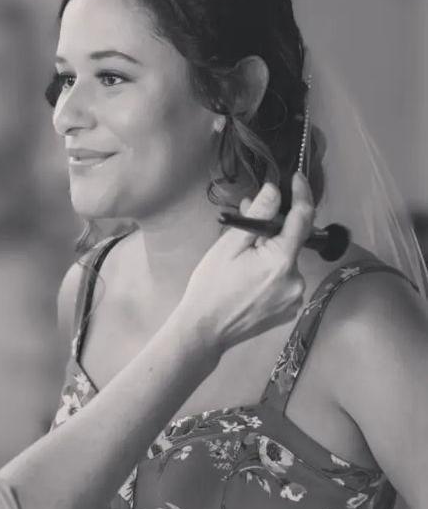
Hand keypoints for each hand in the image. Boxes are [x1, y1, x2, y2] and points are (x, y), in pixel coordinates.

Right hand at [174, 172, 311, 353]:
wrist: (205, 330)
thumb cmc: (211, 285)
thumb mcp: (228, 246)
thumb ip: (256, 217)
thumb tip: (273, 190)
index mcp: (281, 261)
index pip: (302, 219)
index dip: (302, 195)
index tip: (297, 178)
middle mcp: (297, 280)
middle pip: (291, 242)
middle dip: (272, 228)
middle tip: (246, 218)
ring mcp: (296, 297)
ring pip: (287, 262)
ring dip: (270, 252)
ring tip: (241, 256)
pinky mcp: (291, 310)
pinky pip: (286, 280)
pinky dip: (271, 271)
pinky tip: (249, 277)